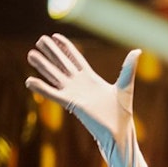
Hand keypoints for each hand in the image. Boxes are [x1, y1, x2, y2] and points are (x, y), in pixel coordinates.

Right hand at [26, 34, 141, 141]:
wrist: (118, 130)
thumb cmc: (122, 111)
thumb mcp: (125, 85)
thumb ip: (128, 68)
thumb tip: (137, 50)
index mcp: (90, 77)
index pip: (75, 58)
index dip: (65, 47)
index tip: (55, 35)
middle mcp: (79, 83)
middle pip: (62, 63)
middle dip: (51, 52)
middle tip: (39, 40)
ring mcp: (73, 93)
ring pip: (54, 75)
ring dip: (42, 65)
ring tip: (30, 54)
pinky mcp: (70, 104)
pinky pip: (52, 94)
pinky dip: (41, 88)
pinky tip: (30, 81)